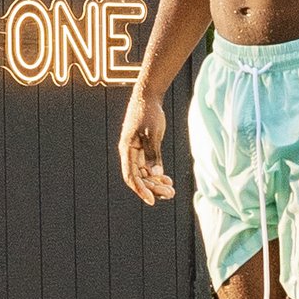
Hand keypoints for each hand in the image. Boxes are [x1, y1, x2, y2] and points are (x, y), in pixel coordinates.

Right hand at [118, 92, 172, 207]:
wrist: (148, 97)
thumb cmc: (148, 113)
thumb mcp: (152, 133)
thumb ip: (153, 154)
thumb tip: (155, 174)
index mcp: (127, 150)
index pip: (131, 176)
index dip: (141, 190)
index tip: (152, 200)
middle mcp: (129, 153)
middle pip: (139, 178)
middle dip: (153, 188)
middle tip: (170, 194)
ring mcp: (136, 152)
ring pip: (144, 174)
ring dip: (156, 183)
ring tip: (171, 190)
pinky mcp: (143, 149)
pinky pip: (148, 167)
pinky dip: (157, 174)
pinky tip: (168, 180)